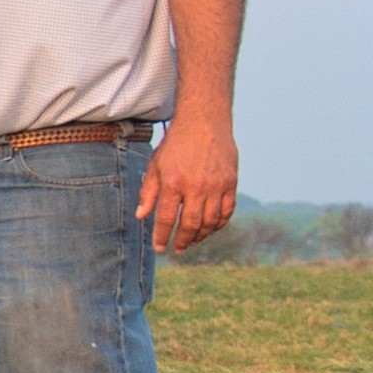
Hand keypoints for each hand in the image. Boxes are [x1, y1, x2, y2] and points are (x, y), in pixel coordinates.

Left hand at [137, 115, 237, 251]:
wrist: (204, 123)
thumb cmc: (176, 145)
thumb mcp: (155, 165)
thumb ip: (149, 192)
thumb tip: (141, 216)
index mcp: (173, 182)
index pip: (167, 217)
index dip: (162, 236)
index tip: (160, 248)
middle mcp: (196, 186)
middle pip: (191, 223)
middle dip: (183, 240)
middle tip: (178, 249)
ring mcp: (217, 185)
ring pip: (211, 221)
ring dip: (201, 235)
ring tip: (192, 241)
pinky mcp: (231, 183)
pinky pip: (227, 211)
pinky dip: (219, 224)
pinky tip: (210, 229)